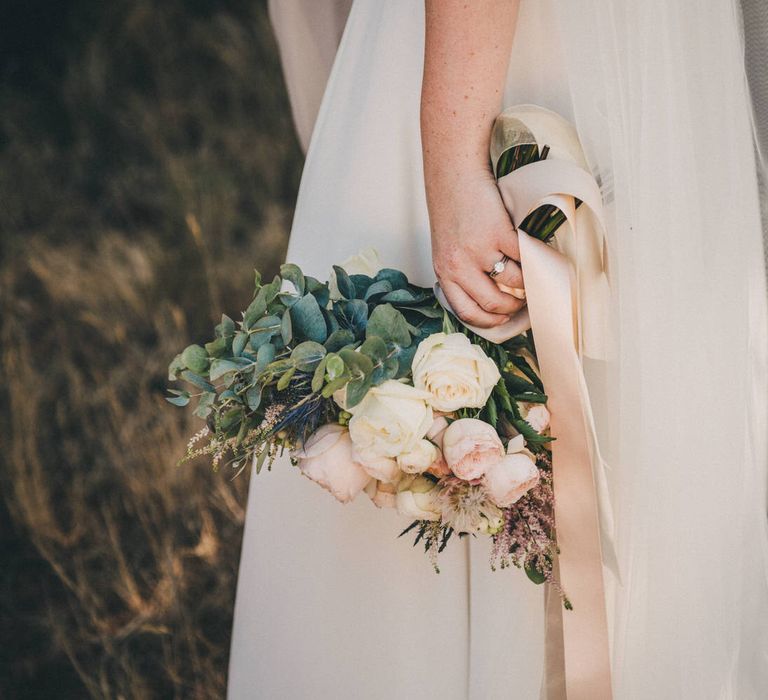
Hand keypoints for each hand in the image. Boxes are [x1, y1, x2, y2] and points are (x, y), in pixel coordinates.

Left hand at [428, 169, 525, 327]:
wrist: (454, 175)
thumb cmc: (452, 211)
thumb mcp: (447, 248)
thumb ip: (461, 272)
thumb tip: (490, 295)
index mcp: (445, 273)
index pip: (467, 312)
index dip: (489, 320)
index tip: (502, 319)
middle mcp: (459, 266)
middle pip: (493, 303)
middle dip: (513, 307)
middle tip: (522, 300)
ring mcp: (479, 250)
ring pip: (513, 282)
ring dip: (527, 282)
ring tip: (530, 274)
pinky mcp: (498, 233)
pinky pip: (524, 257)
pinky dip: (535, 257)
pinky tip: (537, 254)